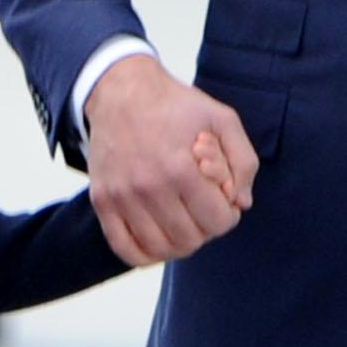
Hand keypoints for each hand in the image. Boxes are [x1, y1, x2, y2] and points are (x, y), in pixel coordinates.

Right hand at [83, 52, 255, 268]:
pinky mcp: (102, 201)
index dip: (227, 215)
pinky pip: (124, 248)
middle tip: (202, 209)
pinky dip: (145, 254)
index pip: (217, 222)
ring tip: (183, 221)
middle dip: (205, 229)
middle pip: (190, 240)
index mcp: (181, 168)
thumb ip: (243, 162)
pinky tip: (158, 238)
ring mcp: (122, 196)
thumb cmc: (177, 106)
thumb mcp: (223, 119)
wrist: (122, 92)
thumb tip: (241, 203)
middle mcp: (149, 186)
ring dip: (179, 243)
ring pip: (160, 249)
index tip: (223, 201)